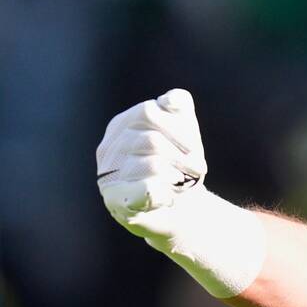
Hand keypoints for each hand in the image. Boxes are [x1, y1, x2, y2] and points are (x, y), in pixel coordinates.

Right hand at [96, 89, 207, 238]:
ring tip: (185, 182)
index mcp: (122, 124)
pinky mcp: (116, 201)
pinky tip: (169, 196)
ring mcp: (108, 175)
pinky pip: (146, 189)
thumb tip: (169, 100)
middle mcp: (109, 148)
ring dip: (180, 174)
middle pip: (152, 140)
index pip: (148, 112)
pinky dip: (166, 192)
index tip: (193, 147)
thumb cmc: (178, 164)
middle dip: (183, 154)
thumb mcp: (184, 130)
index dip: (178, 129)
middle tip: (198, 167)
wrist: (178, 207)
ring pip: (153, 165)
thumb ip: (179, 107)